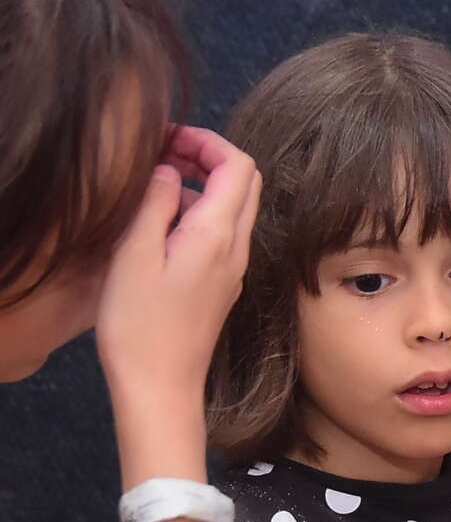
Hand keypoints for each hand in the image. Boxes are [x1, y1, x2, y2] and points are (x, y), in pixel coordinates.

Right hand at [96, 126, 258, 397]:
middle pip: (244, 182)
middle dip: (209, 156)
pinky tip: (160, 223)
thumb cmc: (140, 325)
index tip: (169, 135)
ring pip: (233, 208)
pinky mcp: (221, 284)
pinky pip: (221, 234)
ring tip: (152, 185)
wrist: (161, 385)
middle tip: (163, 152)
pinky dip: (198, 212)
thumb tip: (169, 169)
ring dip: (201, 185)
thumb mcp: (135, 254)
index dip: (208, 140)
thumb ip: (155, 204)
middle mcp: (236, 248)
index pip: (238, 166)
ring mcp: (233, 268)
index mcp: (217, 235)